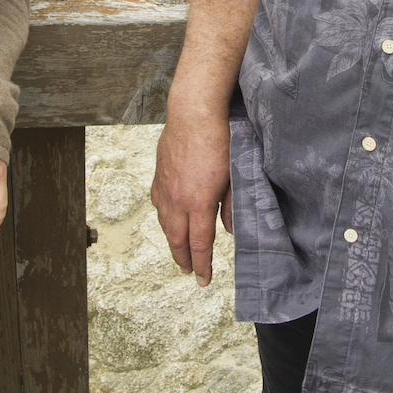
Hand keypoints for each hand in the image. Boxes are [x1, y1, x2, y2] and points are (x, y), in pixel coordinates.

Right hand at [151, 106, 231, 285]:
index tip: (203, 279)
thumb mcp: (234, 176)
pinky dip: (163, 216)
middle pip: (177, 239)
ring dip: (172, 240)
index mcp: (198, 202)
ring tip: (178, 250)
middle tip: (189, 271)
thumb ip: (231, 205)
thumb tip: (229, 228)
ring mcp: (165, 187)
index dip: (201, 265)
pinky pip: (158, 203)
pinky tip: (167, 217)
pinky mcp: (159, 174)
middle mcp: (178, 199)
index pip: (199, 244)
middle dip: (183, 259)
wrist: (193, 113)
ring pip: (165, 222)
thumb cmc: (218, 140)